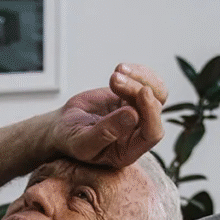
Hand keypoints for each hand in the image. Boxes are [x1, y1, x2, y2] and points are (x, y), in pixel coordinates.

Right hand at [49, 63, 167, 167]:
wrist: (62, 125)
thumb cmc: (69, 139)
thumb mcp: (81, 142)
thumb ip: (105, 133)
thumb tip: (133, 115)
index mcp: (128, 151)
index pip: (152, 134)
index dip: (151, 114)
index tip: (142, 92)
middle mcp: (138, 134)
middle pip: (154, 108)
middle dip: (136, 89)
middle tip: (113, 80)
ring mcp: (138, 114)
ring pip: (156, 93)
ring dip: (139, 78)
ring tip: (116, 71)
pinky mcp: (133, 98)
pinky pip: (148, 82)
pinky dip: (138, 72)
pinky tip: (120, 69)